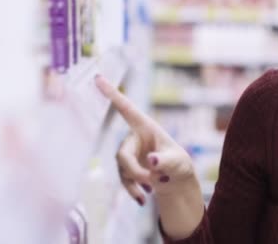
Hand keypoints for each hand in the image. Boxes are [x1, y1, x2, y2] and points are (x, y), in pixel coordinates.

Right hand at [95, 75, 196, 205]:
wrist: (177, 181)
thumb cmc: (180, 165)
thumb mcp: (178, 163)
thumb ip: (166, 161)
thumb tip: (151, 161)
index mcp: (146, 127)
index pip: (126, 108)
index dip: (112, 93)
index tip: (98, 77)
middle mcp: (134, 138)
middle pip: (122, 154)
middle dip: (134, 171)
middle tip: (151, 181)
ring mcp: (129, 154)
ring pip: (122, 169)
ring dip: (136, 182)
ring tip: (154, 190)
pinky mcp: (126, 169)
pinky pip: (123, 180)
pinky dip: (132, 191)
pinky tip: (144, 200)